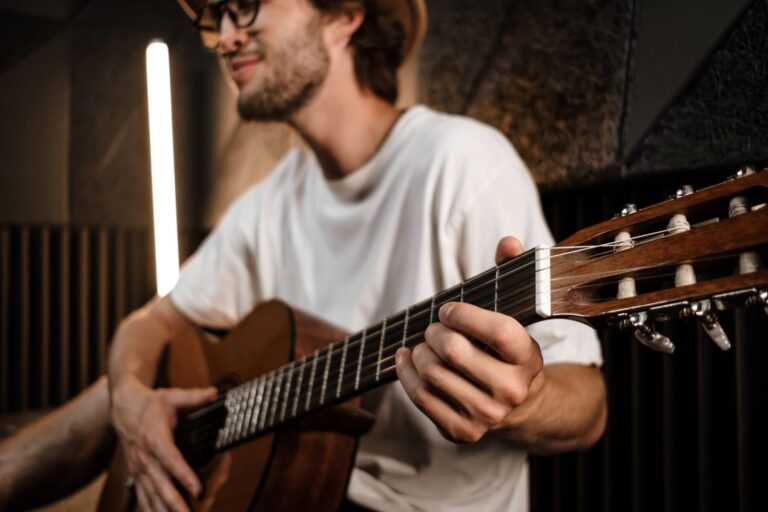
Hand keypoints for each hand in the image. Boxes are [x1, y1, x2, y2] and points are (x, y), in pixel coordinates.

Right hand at [111, 378, 215, 510]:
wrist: (123, 408)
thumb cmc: (151, 404)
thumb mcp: (172, 396)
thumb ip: (193, 397)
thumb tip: (214, 393)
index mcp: (155, 438)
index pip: (171, 460)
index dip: (185, 476)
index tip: (199, 490)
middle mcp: (145, 457)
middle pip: (161, 484)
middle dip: (175, 503)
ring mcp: (139, 469)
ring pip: (151, 496)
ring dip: (164, 511)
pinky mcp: (136, 475)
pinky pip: (143, 497)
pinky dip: (151, 511)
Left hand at [395, 236, 544, 442]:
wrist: (521, 406)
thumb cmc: (506, 350)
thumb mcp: (514, 313)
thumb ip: (510, 274)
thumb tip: (507, 242)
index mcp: (528, 357)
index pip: (498, 331)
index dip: (465, 314)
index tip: (448, 308)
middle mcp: (512, 389)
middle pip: (455, 351)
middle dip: (434, 331)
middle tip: (433, 327)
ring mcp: (488, 414)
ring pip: (433, 373)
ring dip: (418, 351)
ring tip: (423, 344)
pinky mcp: (464, 431)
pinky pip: (421, 398)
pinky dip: (406, 374)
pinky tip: (407, 359)